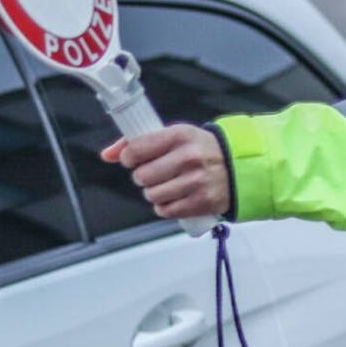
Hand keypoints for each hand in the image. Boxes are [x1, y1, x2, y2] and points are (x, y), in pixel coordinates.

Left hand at [101, 124, 230, 219]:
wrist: (238, 166)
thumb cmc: (201, 150)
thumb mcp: (175, 136)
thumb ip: (138, 142)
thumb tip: (107, 154)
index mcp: (180, 135)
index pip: (136, 149)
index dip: (129, 157)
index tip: (133, 159)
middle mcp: (189, 157)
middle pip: (142, 176)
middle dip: (143, 177)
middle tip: (154, 173)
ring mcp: (196, 182)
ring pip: (152, 195)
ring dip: (154, 193)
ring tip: (167, 185)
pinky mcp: (201, 202)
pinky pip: (166, 211)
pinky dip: (165, 206)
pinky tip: (175, 196)